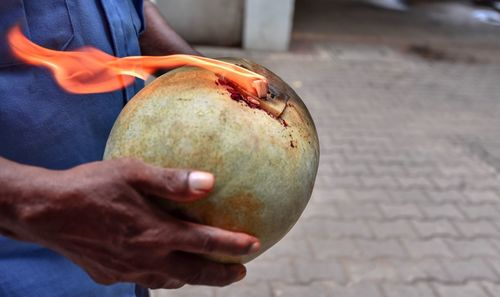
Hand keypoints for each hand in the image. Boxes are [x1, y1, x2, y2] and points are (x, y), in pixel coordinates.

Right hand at [7, 158, 259, 288]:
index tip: (255, 246)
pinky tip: (161, 267)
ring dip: (192, 278)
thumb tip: (210, 182)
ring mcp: (127, 270)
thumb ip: (172, 180)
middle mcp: (145, 258)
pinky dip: (161, 276)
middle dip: (221, 275)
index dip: (232, 246)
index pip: (205, 243)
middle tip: (240, 272)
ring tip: (204, 271)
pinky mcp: (108, 274)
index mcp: (155, 233)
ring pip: (169, 281)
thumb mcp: (132, 172)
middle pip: (194, 273)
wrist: (44, 211)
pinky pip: (143, 279)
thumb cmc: (90, 185)